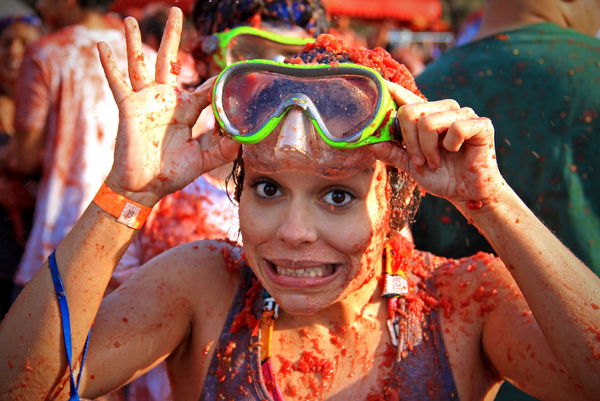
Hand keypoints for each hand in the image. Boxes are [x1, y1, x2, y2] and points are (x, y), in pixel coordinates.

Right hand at [98, 8, 239, 205]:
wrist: (144, 187)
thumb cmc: (170, 173)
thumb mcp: (202, 161)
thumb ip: (222, 150)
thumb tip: (242, 139)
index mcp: (185, 110)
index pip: (204, 89)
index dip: (216, 80)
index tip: (230, 69)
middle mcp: (166, 101)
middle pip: (170, 61)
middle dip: (173, 36)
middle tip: (176, 11)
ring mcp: (146, 102)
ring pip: (140, 65)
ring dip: (135, 42)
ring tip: (131, 20)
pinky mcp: (128, 108)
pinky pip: (117, 83)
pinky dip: (109, 64)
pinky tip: (102, 45)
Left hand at [369, 81, 502, 208]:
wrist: (467, 193)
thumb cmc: (441, 176)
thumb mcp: (410, 164)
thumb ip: (390, 151)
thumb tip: (368, 141)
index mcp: (426, 114)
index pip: (404, 95)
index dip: (389, 90)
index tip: (378, 85)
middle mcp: (444, 109)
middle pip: (409, 111)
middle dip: (409, 142)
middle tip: (419, 160)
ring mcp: (463, 114)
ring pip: (428, 122)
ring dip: (427, 149)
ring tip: (435, 162)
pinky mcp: (481, 124)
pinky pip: (456, 128)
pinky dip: (451, 146)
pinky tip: (456, 152)